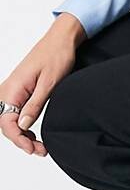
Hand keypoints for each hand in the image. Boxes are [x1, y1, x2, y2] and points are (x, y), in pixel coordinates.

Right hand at [0, 13, 83, 156]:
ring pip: (11, 120)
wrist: (61, 39)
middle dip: (21, 140)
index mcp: (12, 88)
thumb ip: (35, 105)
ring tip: (40, 146)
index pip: (7, 123)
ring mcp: (13, 90)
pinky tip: (33, 133)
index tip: (32, 149)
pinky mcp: (20, 90)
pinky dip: (23, 125)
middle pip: (7, 124)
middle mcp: (8, 90)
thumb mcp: (49, 83)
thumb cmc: (57, 56)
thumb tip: (24, 125)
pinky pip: (16, 112)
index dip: (18, 139)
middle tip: (40, 150)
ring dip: (22, 134)